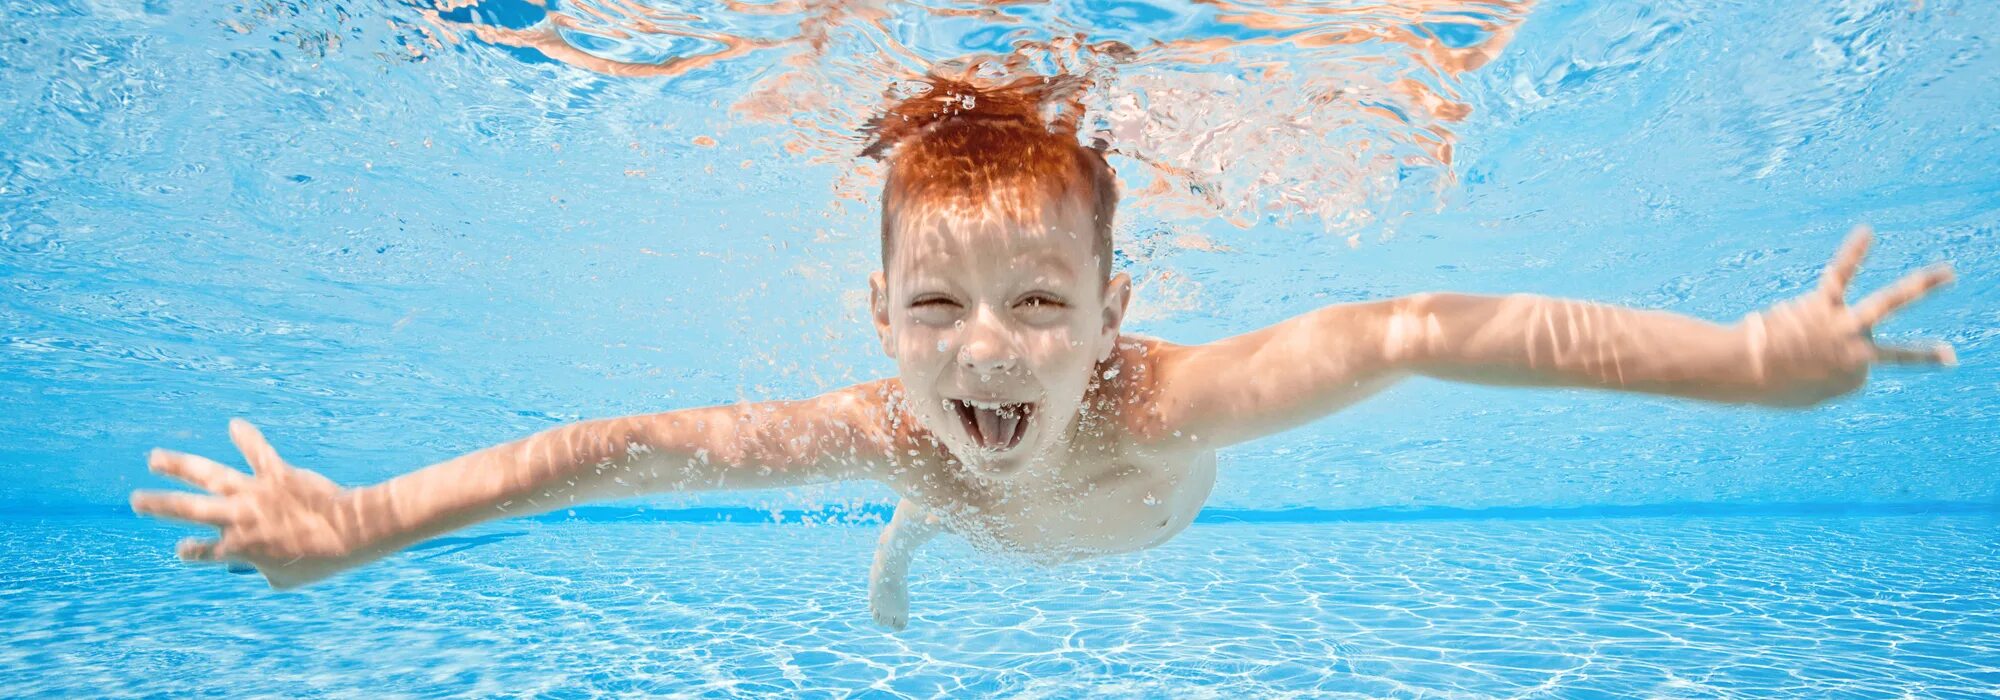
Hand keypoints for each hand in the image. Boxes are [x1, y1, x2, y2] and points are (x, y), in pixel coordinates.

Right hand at [131, 419, 366, 588]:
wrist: (346, 533)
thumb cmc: (319, 562)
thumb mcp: (286, 580)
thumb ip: (268, 572)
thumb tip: (267, 570)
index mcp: (237, 549)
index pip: (201, 552)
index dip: (191, 552)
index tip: (184, 549)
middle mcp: (237, 518)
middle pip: (188, 510)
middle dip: (158, 505)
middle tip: (136, 500)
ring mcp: (254, 494)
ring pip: (209, 475)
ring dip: (179, 465)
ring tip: (156, 458)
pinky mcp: (276, 474)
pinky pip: (258, 452)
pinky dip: (247, 437)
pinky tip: (235, 424)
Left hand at [1742, 225, 1955, 405]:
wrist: (1746, 366)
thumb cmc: (1766, 383)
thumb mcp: (1798, 393)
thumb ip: (1818, 377)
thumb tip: (1820, 353)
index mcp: (1852, 380)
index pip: (1851, 368)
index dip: (1820, 364)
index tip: (1798, 367)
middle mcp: (1856, 355)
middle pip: (1896, 353)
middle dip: (1927, 355)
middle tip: (1951, 355)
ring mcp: (1844, 328)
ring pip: (1888, 304)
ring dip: (1921, 286)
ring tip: (1947, 274)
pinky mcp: (1823, 304)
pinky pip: (1842, 273)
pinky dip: (1853, 252)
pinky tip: (1866, 234)